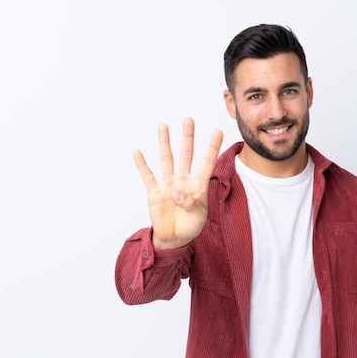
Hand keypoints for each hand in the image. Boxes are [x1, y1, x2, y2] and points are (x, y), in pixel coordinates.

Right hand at [133, 117, 223, 248]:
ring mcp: (168, 184)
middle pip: (186, 154)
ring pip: (167, 159)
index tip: (218, 131)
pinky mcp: (154, 192)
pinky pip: (147, 175)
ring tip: (163, 126)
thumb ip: (191, 204)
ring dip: (165, 143)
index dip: (212, 147)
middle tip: (188, 119)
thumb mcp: (198, 217)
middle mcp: (183, 180)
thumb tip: (175, 192)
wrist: (173, 238)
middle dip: (187, 137)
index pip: (207, 163)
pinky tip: (137, 152)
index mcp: (198, 185)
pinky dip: (142, 164)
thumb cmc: (190, 226)